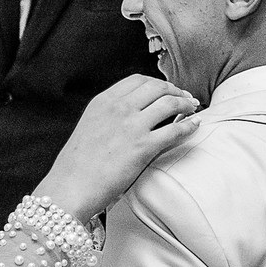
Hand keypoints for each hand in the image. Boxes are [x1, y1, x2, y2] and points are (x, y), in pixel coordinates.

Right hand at [37, 75, 199, 219]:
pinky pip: (175, 129)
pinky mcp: (144, 147)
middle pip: (156, 87)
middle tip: (185, 98)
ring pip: (169, 103)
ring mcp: (132, 126)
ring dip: (186, 103)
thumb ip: (107, 116)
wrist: (70, 186)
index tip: (165, 90)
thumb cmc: (76, 165)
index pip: (137, 80)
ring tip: (193, 109)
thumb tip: (128, 117)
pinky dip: (189, 126)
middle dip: (175, 90)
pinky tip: (195, 126)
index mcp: (102, 101)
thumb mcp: (88, 127)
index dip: (156, 83)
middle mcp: (118, 108)